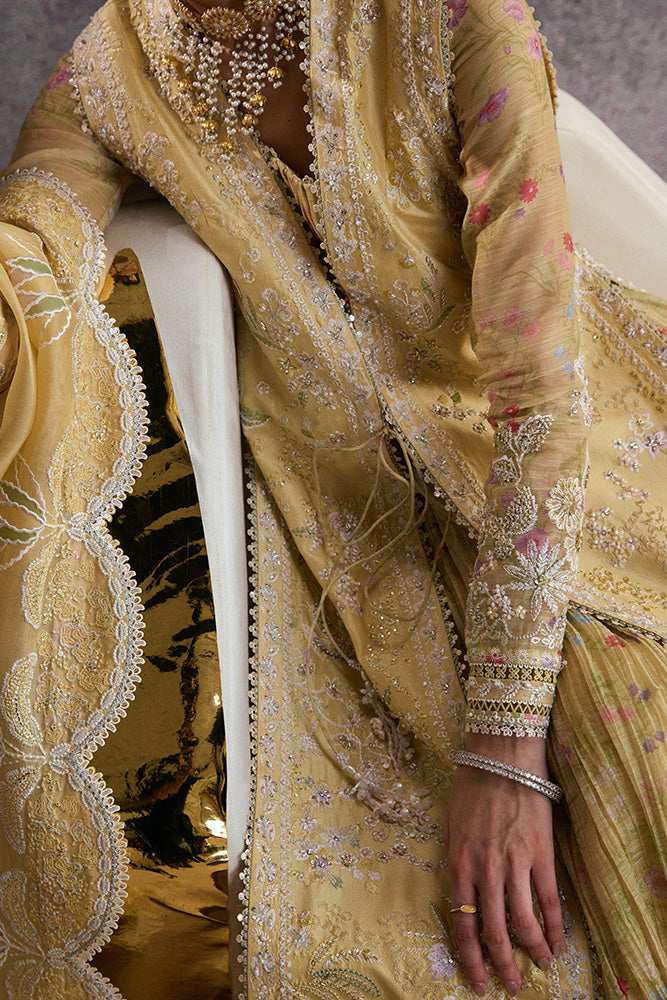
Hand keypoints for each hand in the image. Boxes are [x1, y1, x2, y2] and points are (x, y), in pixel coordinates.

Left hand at [445, 734, 563, 995]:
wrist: (501, 756)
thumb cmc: (471, 785)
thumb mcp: (450, 824)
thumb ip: (455, 860)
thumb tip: (460, 892)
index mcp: (458, 863)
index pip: (463, 923)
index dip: (469, 957)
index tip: (476, 978)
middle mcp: (485, 870)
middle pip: (494, 932)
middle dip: (501, 965)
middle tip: (508, 983)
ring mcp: (515, 863)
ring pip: (524, 923)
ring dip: (532, 952)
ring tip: (537, 967)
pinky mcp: (541, 855)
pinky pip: (550, 900)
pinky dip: (554, 927)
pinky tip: (557, 942)